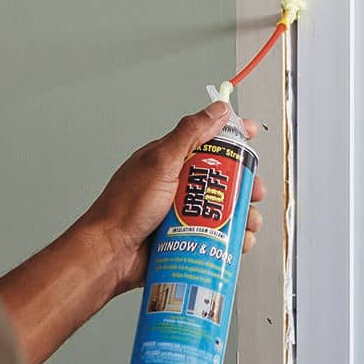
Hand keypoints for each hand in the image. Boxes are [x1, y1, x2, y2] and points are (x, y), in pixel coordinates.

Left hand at [79, 101, 265, 296]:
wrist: (109, 254)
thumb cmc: (125, 207)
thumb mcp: (161, 162)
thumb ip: (189, 133)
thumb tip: (216, 110)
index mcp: (170, 160)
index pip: (207, 140)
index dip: (232, 137)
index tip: (252, 135)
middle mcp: (178, 185)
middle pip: (223, 178)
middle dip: (244, 184)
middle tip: (254, 191)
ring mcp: (182, 213)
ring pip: (223, 209)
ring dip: (242, 215)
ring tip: (246, 223)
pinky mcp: (185, 237)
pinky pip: (215, 235)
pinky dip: (230, 239)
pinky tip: (234, 243)